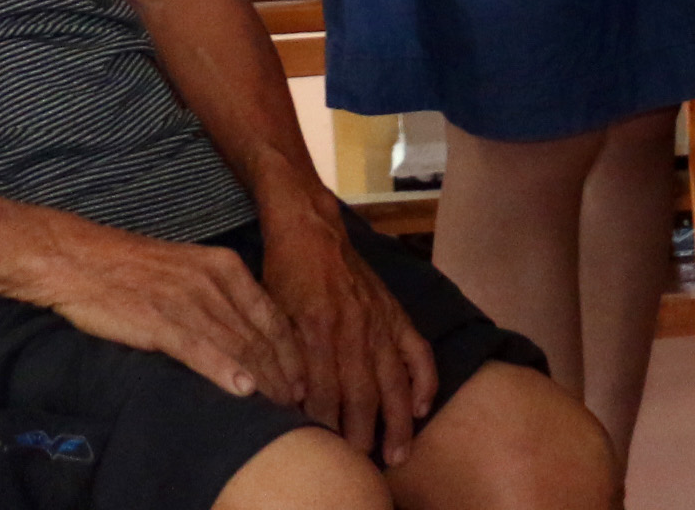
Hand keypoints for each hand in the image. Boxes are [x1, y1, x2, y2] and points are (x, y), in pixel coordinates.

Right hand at [22, 217, 304, 408]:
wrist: (78, 259)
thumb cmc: (130, 270)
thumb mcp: (187, 271)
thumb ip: (217, 296)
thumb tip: (242, 331)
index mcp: (225, 267)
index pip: (271, 315)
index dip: (291, 350)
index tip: (302, 377)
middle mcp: (214, 281)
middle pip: (261, 334)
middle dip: (284, 371)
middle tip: (298, 401)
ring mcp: (188, 300)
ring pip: (238, 345)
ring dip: (263, 379)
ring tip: (280, 405)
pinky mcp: (160, 319)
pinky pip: (200, 349)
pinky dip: (224, 371)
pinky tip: (242, 390)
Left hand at [254, 185, 436, 465]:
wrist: (311, 229)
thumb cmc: (282, 274)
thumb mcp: (270, 314)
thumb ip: (282, 356)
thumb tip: (288, 403)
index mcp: (317, 329)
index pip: (323, 392)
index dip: (325, 426)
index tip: (326, 453)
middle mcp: (353, 328)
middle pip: (363, 394)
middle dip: (363, 435)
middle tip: (363, 464)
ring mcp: (379, 321)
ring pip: (394, 380)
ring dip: (398, 420)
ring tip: (399, 453)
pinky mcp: (394, 311)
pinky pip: (417, 350)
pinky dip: (424, 379)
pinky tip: (425, 405)